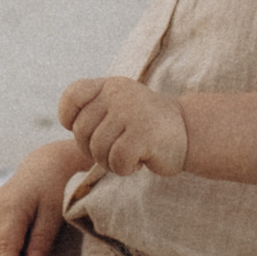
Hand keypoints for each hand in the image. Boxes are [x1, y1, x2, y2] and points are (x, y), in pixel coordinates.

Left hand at [59, 74, 187, 178]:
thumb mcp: (118, 108)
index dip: (70, 118)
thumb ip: (93, 110)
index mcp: (109, 86)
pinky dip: (124, 169)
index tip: (87, 132)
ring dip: (109, 162)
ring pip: (97, 149)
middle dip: (92, 150)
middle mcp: (118, 94)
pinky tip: (139, 162)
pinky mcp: (144, 134)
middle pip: (81, 131)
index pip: (72, 96)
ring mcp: (131, 112)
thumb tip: (68, 126)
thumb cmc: (145, 126)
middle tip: (114, 151)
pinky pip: (116, 160)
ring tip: (128, 156)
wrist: (188, 132)